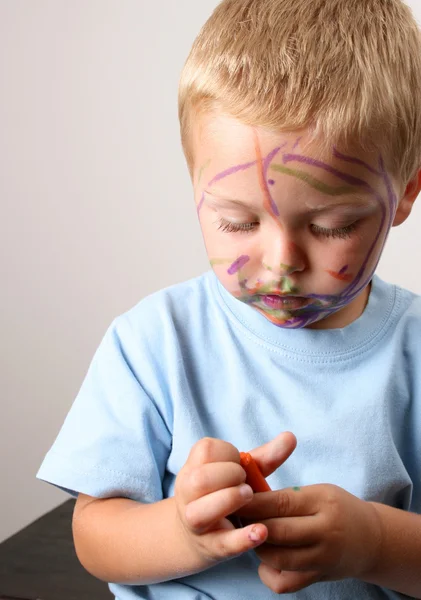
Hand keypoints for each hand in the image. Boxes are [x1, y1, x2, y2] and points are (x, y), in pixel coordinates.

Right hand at [174, 433, 296, 570]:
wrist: (196, 534)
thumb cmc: (223, 493)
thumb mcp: (241, 472)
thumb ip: (265, 456)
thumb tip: (290, 437)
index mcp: (194, 465)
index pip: (207, 450)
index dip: (229, 455)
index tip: (240, 466)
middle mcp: (187, 492)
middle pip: (200, 479)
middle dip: (229, 476)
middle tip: (247, 484)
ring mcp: (195, 521)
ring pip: (200, 512)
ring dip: (229, 501)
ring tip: (249, 498)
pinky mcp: (210, 547)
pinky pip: (223, 543)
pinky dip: (242, 538)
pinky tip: (261, 531)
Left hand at [237, 483, 381, 593]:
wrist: (370, 540)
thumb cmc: (337, 509)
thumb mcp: (317, 492)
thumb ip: (286, 497)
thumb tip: (248, 497)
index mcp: (322, 502)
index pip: (281, 503)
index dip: (254, 502)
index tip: (235, 498)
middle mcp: (325, 532)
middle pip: (277, 532)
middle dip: (251, 524)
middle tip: (237, 517)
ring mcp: (322, 559)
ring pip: (277, 558)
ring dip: (258, 547)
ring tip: (252, 535)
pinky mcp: (318, 579)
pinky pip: (284, 583)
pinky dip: (268, 572)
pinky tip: (268, 558)